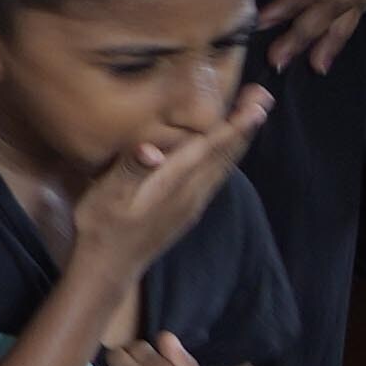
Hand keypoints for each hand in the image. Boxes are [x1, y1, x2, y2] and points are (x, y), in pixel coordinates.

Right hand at [76, 83, 267, 278]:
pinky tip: (226, 153)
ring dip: (240, 139)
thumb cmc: (102, 227)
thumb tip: (153, 149)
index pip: (212, 147)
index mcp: (175, 182)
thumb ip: (131, 169)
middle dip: (246, 125)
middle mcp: (192, 192)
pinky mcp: (188, 210)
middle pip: (227, 154)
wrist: (108, 268)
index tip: (257, 101)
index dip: (236, 123)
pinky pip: (217, 177)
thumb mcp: (108, 196)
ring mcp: (193, 203)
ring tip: (253, 117)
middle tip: (263, 97)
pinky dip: (228, 157)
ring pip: (225, 166)